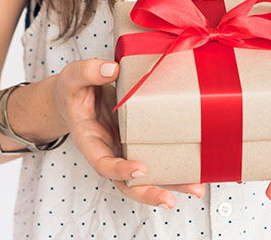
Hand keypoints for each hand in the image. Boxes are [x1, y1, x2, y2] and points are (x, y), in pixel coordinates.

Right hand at [55, 59, 204, 208]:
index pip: (103, 163)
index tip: (140, 169)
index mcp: (90, 141)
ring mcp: (126, 151)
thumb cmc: (75, 89)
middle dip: (149, 193)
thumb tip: (112, 69)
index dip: (120, 170)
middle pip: (127, 183)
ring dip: (170, 185)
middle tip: (170, 200)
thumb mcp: (73, 76)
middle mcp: (109, 152)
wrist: (79, 95)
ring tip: (196, 189)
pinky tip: (197, 169)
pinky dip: (176, 167)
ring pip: (146, 178)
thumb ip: (88, 72)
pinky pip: (157, 159)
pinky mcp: (141, 143)